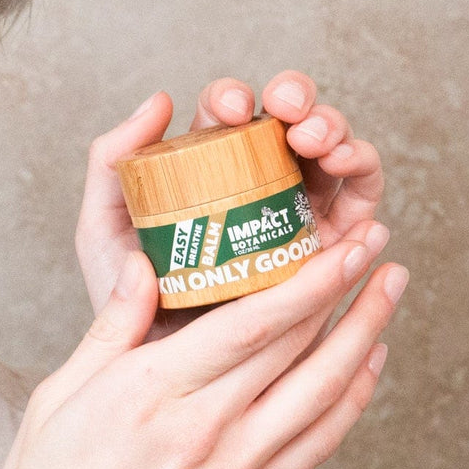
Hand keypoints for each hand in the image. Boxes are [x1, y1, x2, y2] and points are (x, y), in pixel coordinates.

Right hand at [0, 225, 404, 468]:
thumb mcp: (55, 399)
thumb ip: (110, 329)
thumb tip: (143, 266)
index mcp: (149, 392)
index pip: (249, 324)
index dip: (305, 280)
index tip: (340, 241)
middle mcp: (204, 430)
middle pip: (296, 348)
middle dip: (346, 288)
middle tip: (375, 239)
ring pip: (322, 392)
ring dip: (366, 334)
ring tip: (391, 287)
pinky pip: (317, 443)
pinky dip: (352, 399)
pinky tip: (368, 365)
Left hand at [75, 71, 385, 340]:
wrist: (158, 371)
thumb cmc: (127, 300)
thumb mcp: (105, 227)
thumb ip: (112, 162)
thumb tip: (161, 99)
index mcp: (206, 165)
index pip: (226, 112)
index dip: (233, 97)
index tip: (228, 108)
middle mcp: (259, 180)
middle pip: (288, 118)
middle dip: (296, 98)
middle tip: (288, 115)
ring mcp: (300, 209)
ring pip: (331, 148)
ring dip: (334, 129)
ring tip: (321, 143)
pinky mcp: (333, 245)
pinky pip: (360, 201)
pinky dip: (363, 175)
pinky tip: (348, 169)